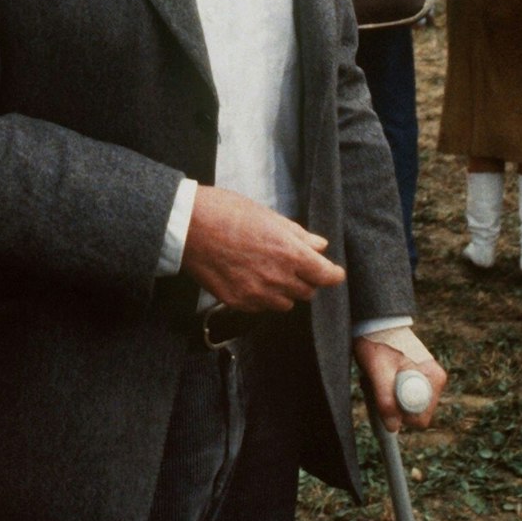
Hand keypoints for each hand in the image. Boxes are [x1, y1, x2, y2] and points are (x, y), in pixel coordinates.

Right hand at [181, 185, 343, 311]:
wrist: (188, 227)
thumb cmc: (226, 213)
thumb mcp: (268, 216)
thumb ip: (297, 235)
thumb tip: (319, 245)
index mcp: (290, 253)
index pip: (326, 276)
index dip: (333, 274)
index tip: (333, 273)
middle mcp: (277, 278)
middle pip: (308, 292)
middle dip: (305, 280)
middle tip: (292, 265)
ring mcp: (257, 294)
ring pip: (286, 303)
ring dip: (284, 290)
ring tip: (268, 271)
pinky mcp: (238, 302)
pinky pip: (262, 307)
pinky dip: (262, 297)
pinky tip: (249, 277)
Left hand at [354, 336, 447, 432]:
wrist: (374, 325)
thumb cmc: (376, 342)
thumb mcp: (378, 371)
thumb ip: (386, 400)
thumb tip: (393, 427)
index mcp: (433, 378)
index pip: (420, 419)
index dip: (399, 415)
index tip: (383, 398)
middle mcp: (434, 380)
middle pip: (413, 414)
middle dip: (393, 405)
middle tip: (376, 386)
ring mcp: (426, 380)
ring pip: (405, 407)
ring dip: (388, 398)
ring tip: (377, 378)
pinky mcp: (416, 379)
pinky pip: (402, 398)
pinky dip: (388, 392)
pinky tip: (380, 377)